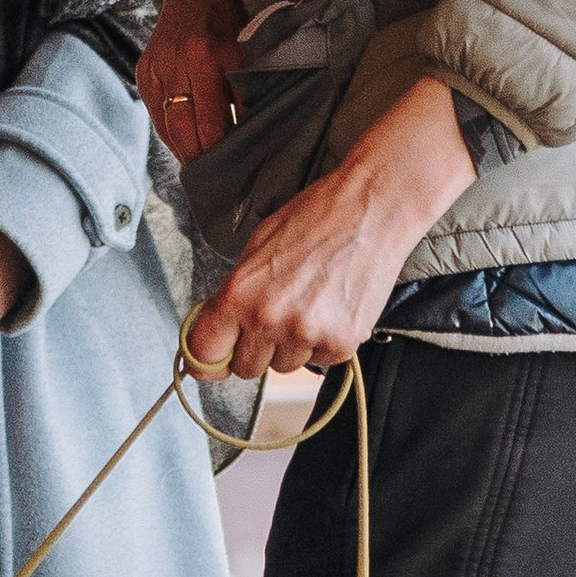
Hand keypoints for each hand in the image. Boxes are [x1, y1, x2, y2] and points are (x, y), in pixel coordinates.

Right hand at [139, 0, 248, 167]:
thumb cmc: (237, 13)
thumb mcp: (253, 45)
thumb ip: (253, 85)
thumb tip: (258, 132)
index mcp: (210, 54)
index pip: (220, 121)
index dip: (233, 150)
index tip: (248, 174)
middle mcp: (178, 62)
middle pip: (191, 132)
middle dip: (208, 160)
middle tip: (228, 185)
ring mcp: (156, 67)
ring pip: (171, 129)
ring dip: (189, 154)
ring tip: (208, 174)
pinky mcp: (144, 72)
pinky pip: (158, 117)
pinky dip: (174, 136)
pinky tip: (189, 148)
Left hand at [181, 78, 475, 380]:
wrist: (371, 208)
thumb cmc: (313, 220)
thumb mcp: (255, 249)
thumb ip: (232, 297)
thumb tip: (216, 334)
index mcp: (239, 294)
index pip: (204, 354)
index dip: (208, 357)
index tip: (214, 358)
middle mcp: (270, 319)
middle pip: (246, 368)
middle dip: (255, 348)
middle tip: (274, 316)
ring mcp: (307, 333)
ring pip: (285, 366)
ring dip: (291, 345)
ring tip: (309, 304)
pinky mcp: (343, 342)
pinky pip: (321, 361)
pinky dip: (325, 342)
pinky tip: (332, 307)